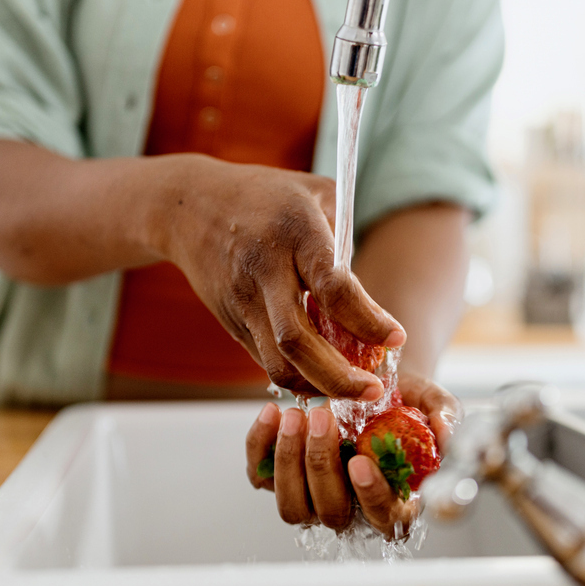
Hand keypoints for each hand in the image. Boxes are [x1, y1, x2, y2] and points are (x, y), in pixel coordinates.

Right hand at [158, 157, 404, 398]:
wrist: (189, 206)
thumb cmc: (267, 196)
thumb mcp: (316, 194)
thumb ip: (346, 242)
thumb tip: (371, 299)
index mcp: (294, 233)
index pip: (333, 288)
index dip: (367, 320)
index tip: (396, 337)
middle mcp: (264, 271)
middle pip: (297, 341)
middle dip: (339, 376)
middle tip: (374, 390)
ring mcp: (243, 301)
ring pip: (277, 363)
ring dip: (318, 386)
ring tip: (353, 390)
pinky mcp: (232, 322)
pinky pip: (267, 361)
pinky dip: (299, 376)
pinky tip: (324, 375)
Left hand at [245, 373, 460, 537]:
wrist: (370, 385)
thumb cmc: (406, 404)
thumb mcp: (433, 403)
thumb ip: (445, 418)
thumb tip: (446, 437)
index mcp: (395, 503)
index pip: (385, 518)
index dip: (371, 495)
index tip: (360, 461)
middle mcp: (352, 509)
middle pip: (331, 513)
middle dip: (322, 466)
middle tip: (323, 417)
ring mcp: (313, 498)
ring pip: (292, 506)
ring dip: (289, 462)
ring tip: (295, 416)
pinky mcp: (280, 478)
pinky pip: (260, 476)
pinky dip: (260, 446)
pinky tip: (271, 413)